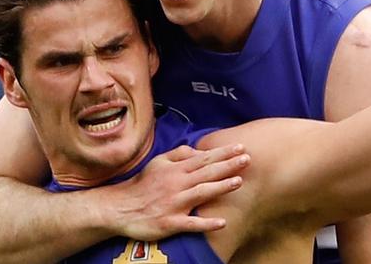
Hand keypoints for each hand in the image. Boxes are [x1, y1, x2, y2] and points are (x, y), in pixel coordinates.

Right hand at [109, 144, 249, 240]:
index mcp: (175, 169)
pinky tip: (222, 222)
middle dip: (228, 165)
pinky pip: (191, 223)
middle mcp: (177, 184)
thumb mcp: (159, 162)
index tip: (240, 147)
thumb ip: (179, 154)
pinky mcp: (170, 223)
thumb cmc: (144, 184)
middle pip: (206, 173)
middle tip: (247, 159)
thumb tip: (198, 150)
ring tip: (238, 181)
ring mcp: (174, 204)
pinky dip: (206, 223)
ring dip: (220, 187)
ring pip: (201, 193)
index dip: (223, 153)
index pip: (203, 158)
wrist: (122, 207)